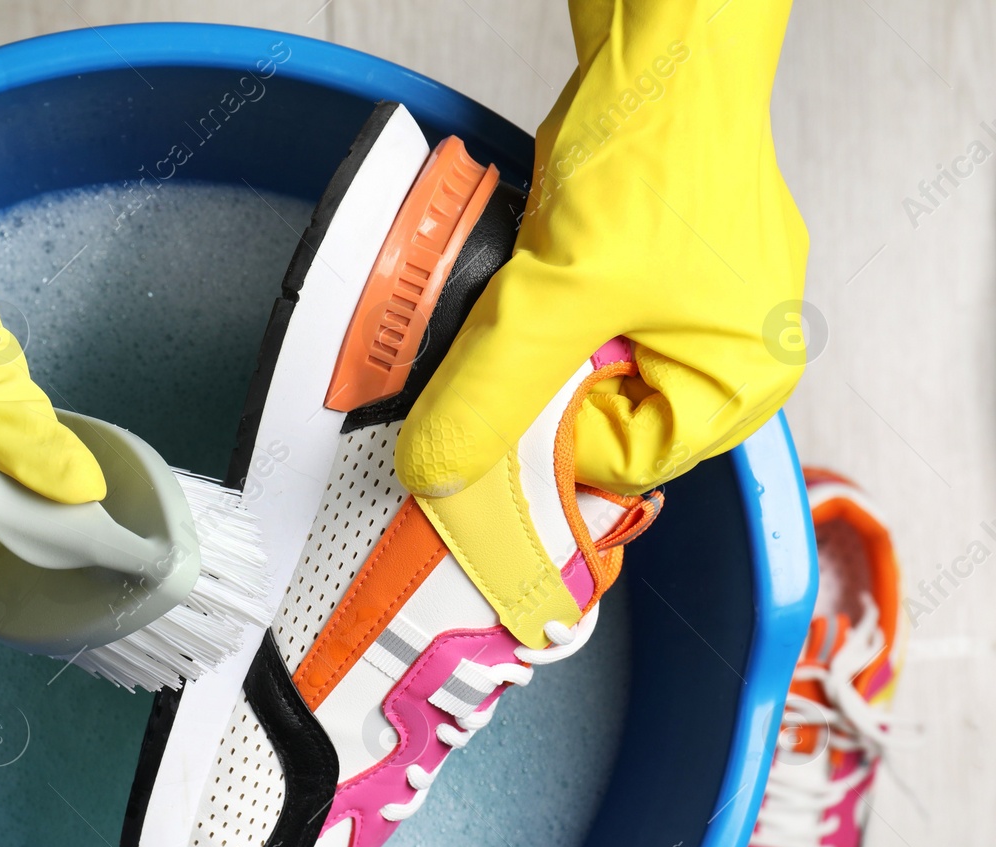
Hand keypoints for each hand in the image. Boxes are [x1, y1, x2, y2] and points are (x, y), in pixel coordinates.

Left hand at [397, 0, 808, 497]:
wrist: (662, 36)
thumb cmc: (659, 144)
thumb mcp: (557, 292)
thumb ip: (491, 389)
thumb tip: (439, 468)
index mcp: (742, 382)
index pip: (625, 466)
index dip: (551, 446)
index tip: (490, 419)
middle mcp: (727, 354)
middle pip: (602, 424)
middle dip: (541, 389)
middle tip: (507, 345)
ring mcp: (689, 310)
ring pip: (581, 372)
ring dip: (534, 347)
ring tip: (529, 293)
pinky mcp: (650, 272)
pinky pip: (579, 323)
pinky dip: (541, 311)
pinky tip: (534, 273)